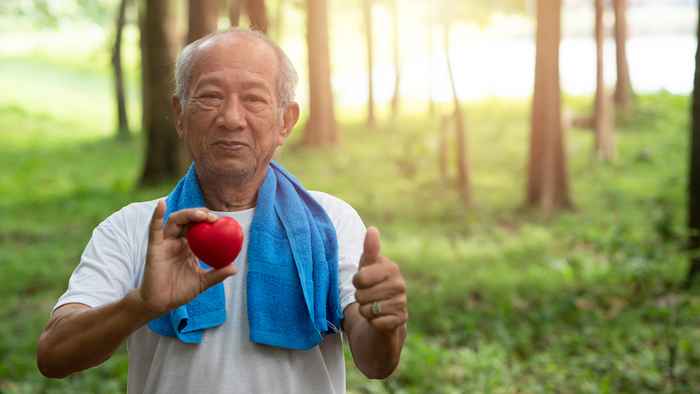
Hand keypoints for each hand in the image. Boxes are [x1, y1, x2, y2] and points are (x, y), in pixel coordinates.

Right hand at [138, 200, 237, 314]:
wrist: (161, 304)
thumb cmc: (180, 291)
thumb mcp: (202, 282)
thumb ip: (217, 274)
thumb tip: (235, 268)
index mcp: (189, 247)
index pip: (199, 228)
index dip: (209, 221)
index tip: (222, 221)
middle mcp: (177, 241)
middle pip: (188, 220)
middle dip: (201, 214)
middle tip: (213, 218)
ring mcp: (165, 243)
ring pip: (175, 221)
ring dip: (188, 214)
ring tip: (201, 215)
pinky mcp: (154, 247)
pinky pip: (154, 229)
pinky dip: (157, 215)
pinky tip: (161, 204)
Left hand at [352, 227, 407, 333]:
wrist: (383, 312)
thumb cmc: (373, 286)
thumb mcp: (368, 266)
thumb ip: (370, 249)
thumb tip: (372, 229)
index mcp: (391, 268)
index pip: (360, 278)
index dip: (357, 282)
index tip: (362, 282)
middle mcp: (400, 284)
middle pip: (362, 295)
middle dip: (360, 298)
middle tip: (369, 296)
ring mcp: (402, 303)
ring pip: (368, 309)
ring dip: (365, 310)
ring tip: (373, 306)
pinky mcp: (400, 320)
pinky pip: (376, 322)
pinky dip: (373, 322)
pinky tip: (380, 318)